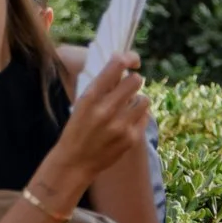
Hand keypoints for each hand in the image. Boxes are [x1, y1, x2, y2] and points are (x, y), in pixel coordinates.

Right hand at [42, 51, 147, 202]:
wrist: (75, 162)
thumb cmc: (77, 129)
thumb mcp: (81, 104)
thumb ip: (100, 87)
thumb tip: (122, 63)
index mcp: (90, 98)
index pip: (114, 67)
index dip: (123, 60)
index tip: (125, 61)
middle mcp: (106, 110)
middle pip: (135, 81)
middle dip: (134, 81)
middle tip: (130, 85)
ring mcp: (120, 125)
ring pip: (144, 99)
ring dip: (138, 99)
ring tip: (130, 105)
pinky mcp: (131, 138)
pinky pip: (145, 117)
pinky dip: (139, 116)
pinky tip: (128, 120)